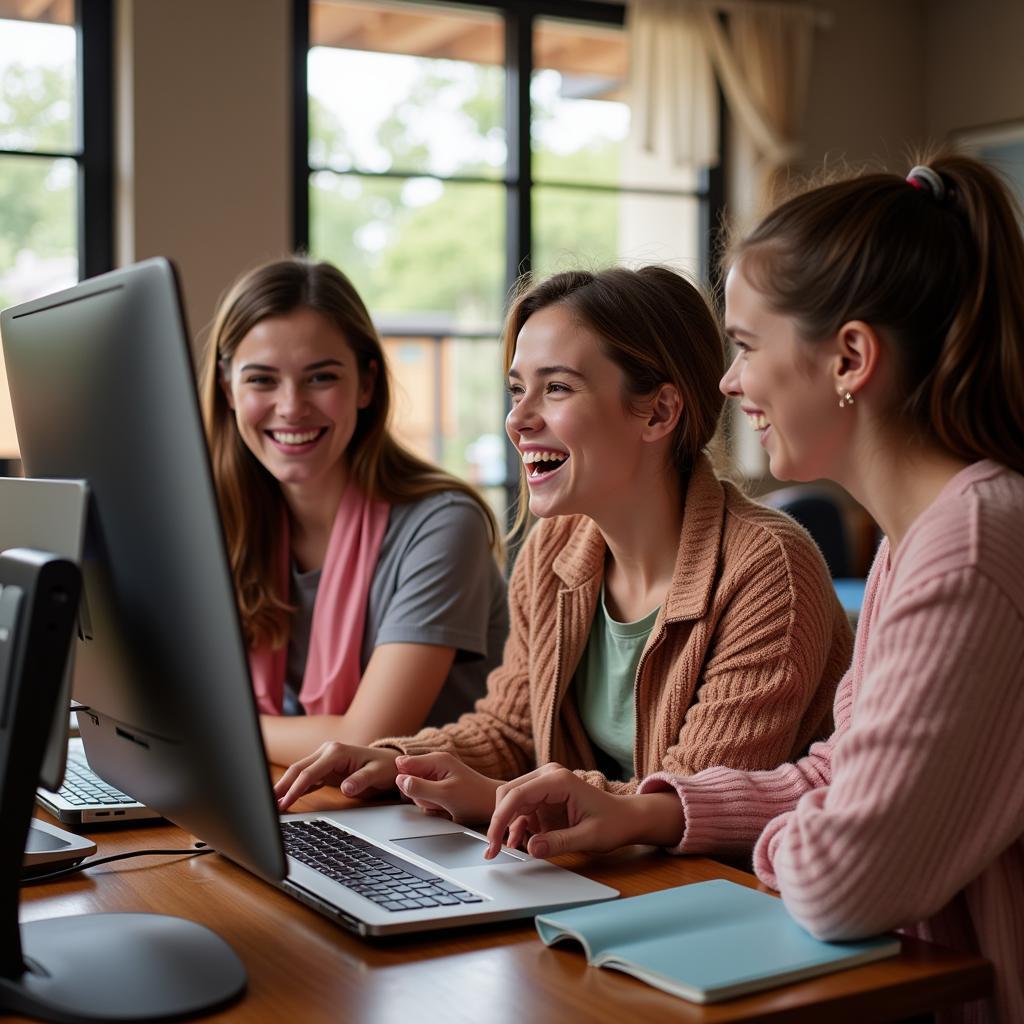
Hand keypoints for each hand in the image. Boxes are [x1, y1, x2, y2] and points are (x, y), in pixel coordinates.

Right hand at [274, 743, 398, 809]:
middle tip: (267, 804)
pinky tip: (285, 799)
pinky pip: (305, 778)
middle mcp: (326, 752)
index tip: (284, 803)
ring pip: (298, 772)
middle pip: (297, 769)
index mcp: (336, 752)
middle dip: (282, 786)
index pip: (309, 772)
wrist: (389, 762)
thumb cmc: (384, 767)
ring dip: (285, 787)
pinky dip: (295, 788)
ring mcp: (324, 759)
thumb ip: (361, 780)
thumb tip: (346, 788)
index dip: (295, 788)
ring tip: (270, 803)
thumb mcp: (377, 774)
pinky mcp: (324, 768)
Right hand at [394, 752, 501, 824]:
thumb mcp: (444, 795)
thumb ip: (420, 787)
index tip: (420, 790)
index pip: (403, 764)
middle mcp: (435, 765)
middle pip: (409, 781)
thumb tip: (399, 780)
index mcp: (436, 759)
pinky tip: (446, 807)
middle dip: (420, 795)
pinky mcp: (439, 787)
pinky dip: (433, 806)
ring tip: (445, 803)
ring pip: (416, 792)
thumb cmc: (473, 798)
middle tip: (438, 799)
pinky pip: (425, 798)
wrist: (492, 806)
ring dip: (428, 802)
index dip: (406, 780)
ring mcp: (436, 776)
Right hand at [484, 763, 685, 859]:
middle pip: (509, 794)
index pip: (517, 794)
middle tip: (493, 850)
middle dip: (497, 821)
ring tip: (503, 850)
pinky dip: (516, 825)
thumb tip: (531, 848)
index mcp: (558, 780)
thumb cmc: (613, 823)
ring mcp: (545, 784)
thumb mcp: (589, 837)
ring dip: (506, 824)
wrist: (626, 818)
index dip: (500, 818)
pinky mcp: (544, 796)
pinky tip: (518, 843)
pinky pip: (522, 808)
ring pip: (512, 801)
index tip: (493, 842)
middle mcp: (548, 776)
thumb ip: (559, 842)